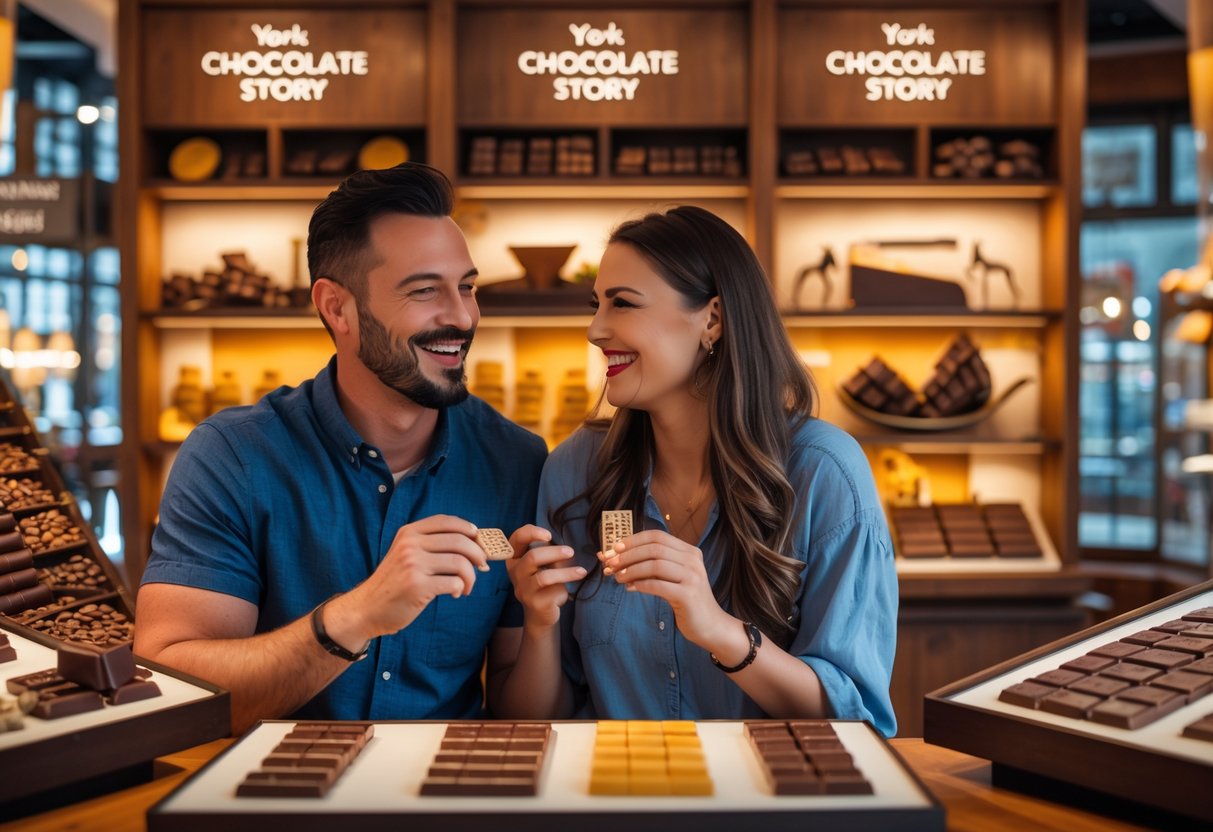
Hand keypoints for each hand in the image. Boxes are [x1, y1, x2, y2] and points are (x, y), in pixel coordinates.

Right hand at [337, 514, 487, 640]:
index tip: (478, 539)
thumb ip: (430, 546)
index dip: (468, 529)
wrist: (367, 608)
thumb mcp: (405, 554)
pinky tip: (455, 594)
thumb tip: (472, 543)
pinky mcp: (417, 586)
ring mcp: (413, 565)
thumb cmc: (393, 583)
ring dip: (471, 576)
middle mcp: (410, 545)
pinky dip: (461, 588)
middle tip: (482, 566)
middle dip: (478, 554)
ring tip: (467, 586)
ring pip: (460, 562)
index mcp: (409, 533)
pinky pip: (454, 582)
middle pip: (459, 541)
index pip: (446, 521)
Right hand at [504, 525, 585, 631]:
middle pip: (532, 557)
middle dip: (554, 552)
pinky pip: (552, 590)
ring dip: (565, 572)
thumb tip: (566, 549)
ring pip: (542, 577)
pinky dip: (567, 581)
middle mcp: (515, 573)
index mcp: (515, 558)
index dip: (530, 532)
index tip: (549, 535)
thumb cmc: (544, 584)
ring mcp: (523, 589)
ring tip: (581, 571)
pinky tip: (578, 576)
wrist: (541, 613)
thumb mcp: (545, 565)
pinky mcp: (534, 602)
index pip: (516, 539)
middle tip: (570, 552)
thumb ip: (549, 553)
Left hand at [603, 530, 733, 648]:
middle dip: (628, 554)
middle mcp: (692, 560)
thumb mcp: (671, 578)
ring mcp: (692, 576)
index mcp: (689, 551)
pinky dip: (640, 585)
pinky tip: (629, 588)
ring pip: (655, 564)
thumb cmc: (686, 600)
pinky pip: (658, 585)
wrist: (710, 625)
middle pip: (654, 548)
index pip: (657, 536)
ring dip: (631, 570)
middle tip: (610, 564)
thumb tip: (617, 558)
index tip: (614, 548)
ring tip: (617, 578)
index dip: (633, 540)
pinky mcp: (688, 595)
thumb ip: (651, 566)